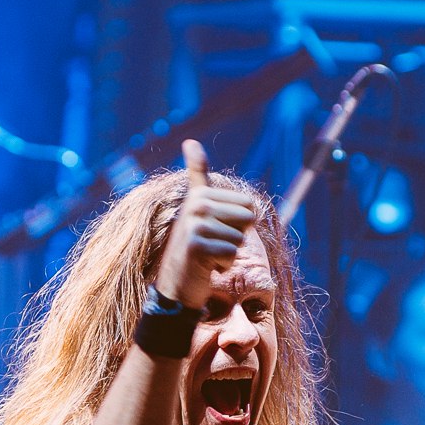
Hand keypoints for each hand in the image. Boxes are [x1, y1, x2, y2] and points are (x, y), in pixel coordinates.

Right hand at [152, 140, 258, 309]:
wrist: (176, 284)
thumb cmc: (194, 245)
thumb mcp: (197, 206)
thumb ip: (196, 175)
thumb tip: (190, 140)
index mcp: (200, 194)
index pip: (249, 205)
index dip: (239, 223)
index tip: (215, 230)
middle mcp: (195, 205)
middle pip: (248, 219)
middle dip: (236, 237)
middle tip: (212, 245)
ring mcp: (194, 225)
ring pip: (240, 239)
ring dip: (228, 253)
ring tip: (207, 256)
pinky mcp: (195, 246)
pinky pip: (232, 254)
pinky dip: (223, 265)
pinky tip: (205, 266)